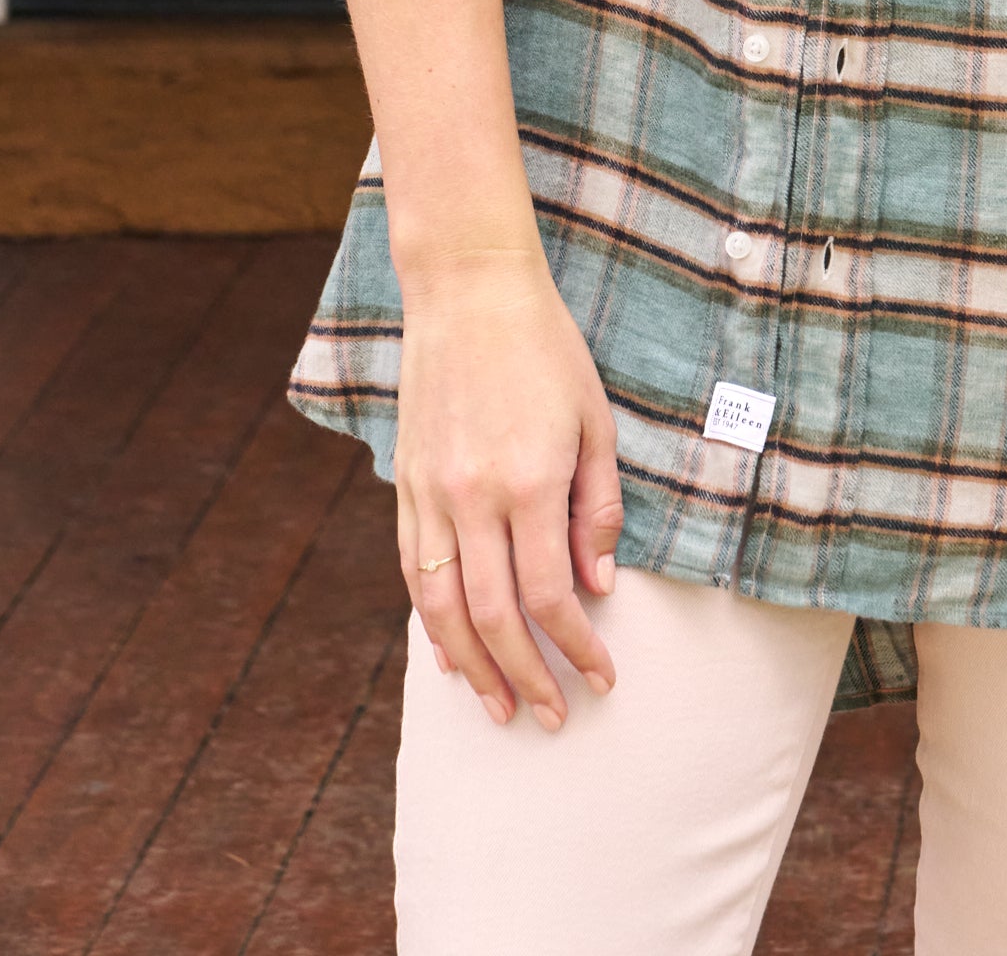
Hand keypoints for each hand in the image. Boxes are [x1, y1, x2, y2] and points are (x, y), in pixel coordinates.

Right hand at [394, 249, 624, 732]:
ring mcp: (431, 493)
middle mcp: (473, 497)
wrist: (468, 289)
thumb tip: (597, 585)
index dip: (577, 648)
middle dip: (526, 677)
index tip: (601, 677)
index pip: (550, 596)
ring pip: (443, 608)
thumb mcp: (594, 419)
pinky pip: (415, 571)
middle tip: (554, 717)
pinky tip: (450, 651)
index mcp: (529, 481)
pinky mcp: (406, 484)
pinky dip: (431, 622)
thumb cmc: (545, 347)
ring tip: (498, 708)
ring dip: (471, 668)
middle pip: (495, 618)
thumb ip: (597, 506)